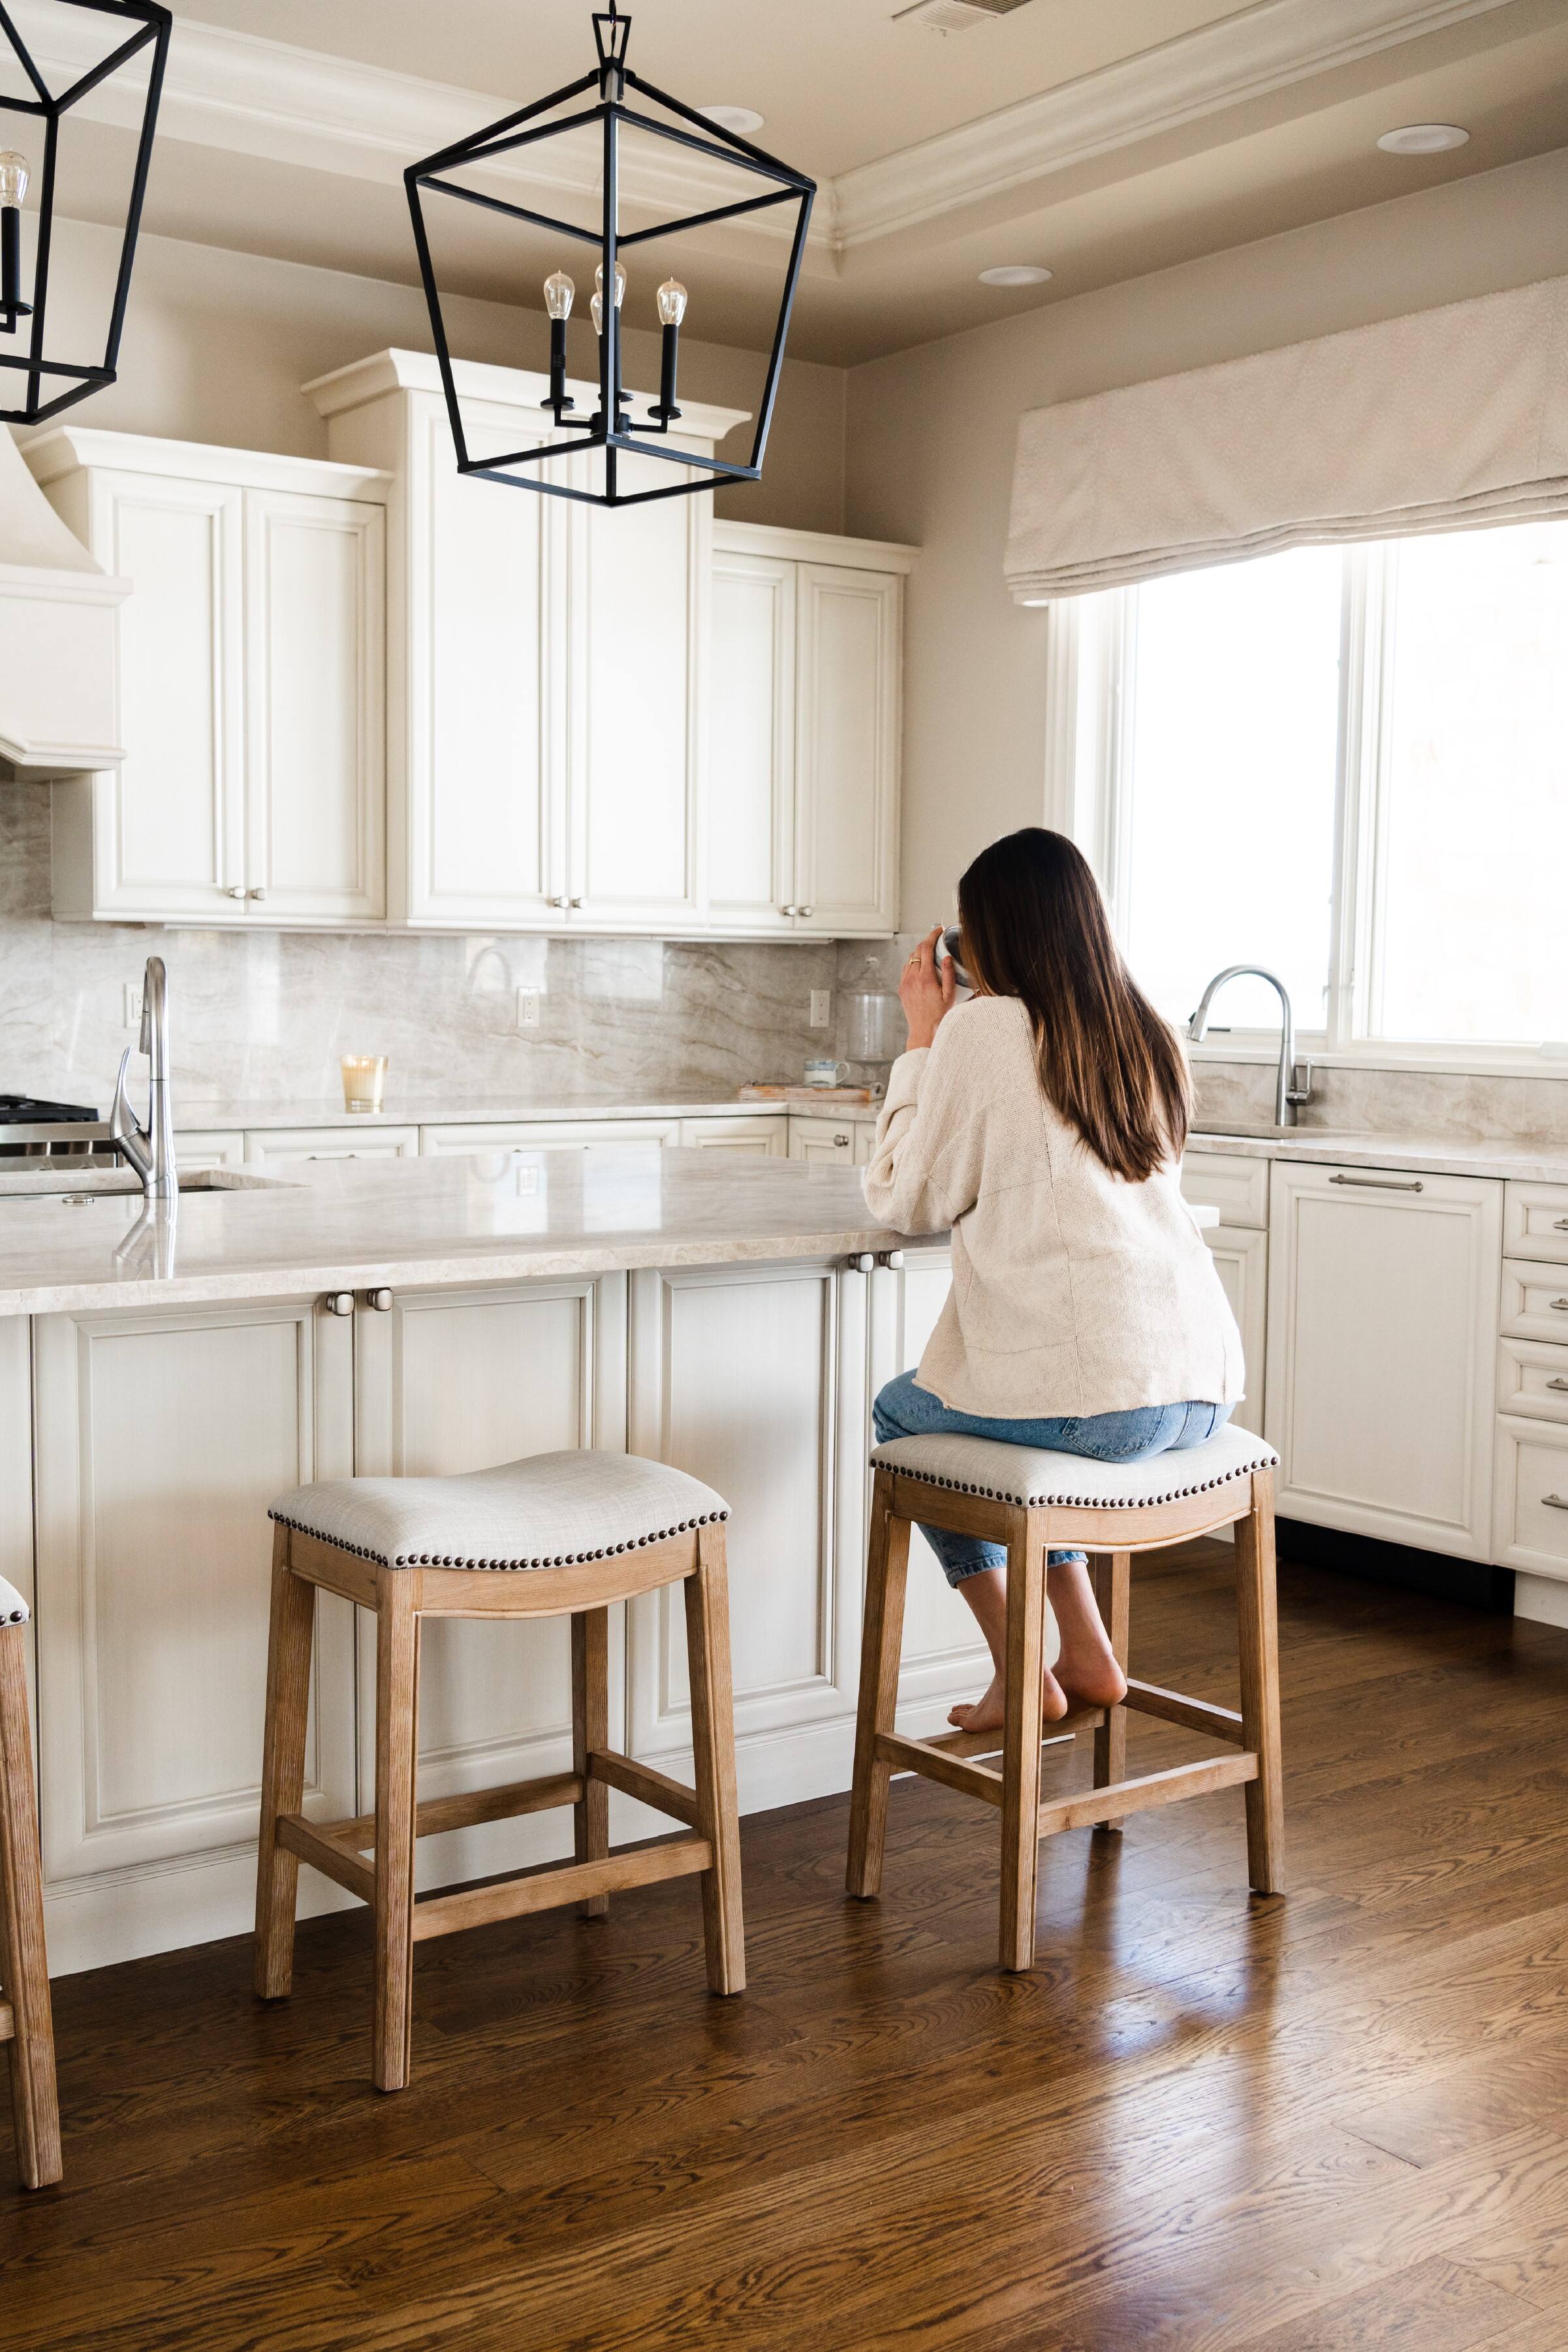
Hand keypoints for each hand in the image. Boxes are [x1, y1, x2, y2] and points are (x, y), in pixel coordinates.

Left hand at [899, 926, 956, 1050]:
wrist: (924, 1032)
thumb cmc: (939, 1016)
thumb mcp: (950, 995)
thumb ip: (949, 974)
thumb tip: (947, 957)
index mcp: (925, 978)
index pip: (926, 948)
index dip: (932, 935)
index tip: (938, 930)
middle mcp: (912, 978)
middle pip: (917, 950)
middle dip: (927, 942)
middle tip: (937, 940)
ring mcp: (905, 983)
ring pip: (910, 959)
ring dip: (920, 952)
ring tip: (931, 953)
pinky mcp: (902, 988)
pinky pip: (906, 969)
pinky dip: (914, 963)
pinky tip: (922, 967)